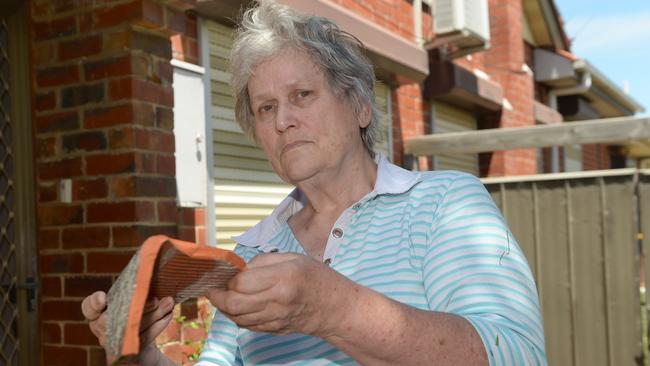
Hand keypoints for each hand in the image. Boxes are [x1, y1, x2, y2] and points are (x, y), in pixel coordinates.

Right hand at [81, 291, 174, 354]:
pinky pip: (144, 339)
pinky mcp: (129, 354)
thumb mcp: (133, 304)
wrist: (142, 349)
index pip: (89, 308)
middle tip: (155, 300)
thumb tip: (156, 286)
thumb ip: (139, 294)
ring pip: (132, 329)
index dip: (93, 303)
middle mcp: (102, 331)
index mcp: (98, 315)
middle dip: (137, 308)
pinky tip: (168, 315)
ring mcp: (114, 344)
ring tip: (168, 303)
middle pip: (116, 318)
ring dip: (153, 315)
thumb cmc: (136, 317)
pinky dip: (158, 326)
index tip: (103, 298)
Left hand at [207, 253, 348, 336]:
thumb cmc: (316, 277)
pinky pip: (247, 326)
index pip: (241, 283)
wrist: (335, 308)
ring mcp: (275, 318)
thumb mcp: (293, 258)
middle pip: (234, 304)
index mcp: (282, 278)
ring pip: (237, 318)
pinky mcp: (275, 330)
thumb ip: (263, 262)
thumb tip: (240, 271)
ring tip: (224, 297)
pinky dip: (237, 317)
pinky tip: (238, 307)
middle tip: (213, 290)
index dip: (230, 279)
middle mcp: (277, 300)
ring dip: (225, 308)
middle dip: (217, 297)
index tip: (228, 275)